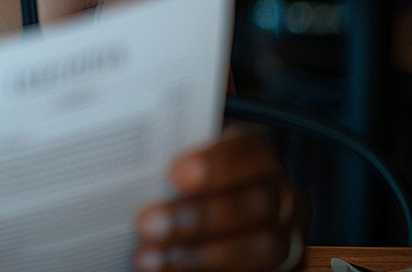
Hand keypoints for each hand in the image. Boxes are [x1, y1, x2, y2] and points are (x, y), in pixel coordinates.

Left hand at [132, 125, 307, 271]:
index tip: (174, 174)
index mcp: (259, 156)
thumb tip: (128, 156)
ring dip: (200, 255)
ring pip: (261, 248)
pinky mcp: (276, 268)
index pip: (252, 151)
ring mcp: (284, 236)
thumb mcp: (185, 156)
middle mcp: (282, 195)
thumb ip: (170, 153)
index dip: (218, 163)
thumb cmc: (189, 175)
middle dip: (199, 217)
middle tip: (146, 223)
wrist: (211, 206)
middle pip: (257, 204)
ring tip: (148, 258)